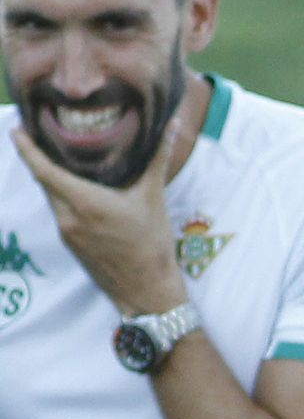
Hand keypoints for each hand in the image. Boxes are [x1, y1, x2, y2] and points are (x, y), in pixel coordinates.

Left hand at [11, 121, 186, 314]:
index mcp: (85, 202)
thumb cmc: (152, 246)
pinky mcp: (71, 245)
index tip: (16, 128)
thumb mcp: (154, 198)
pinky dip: (62, 198)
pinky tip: (75, 192)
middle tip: (39, 136)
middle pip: (44, 181)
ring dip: (52, 180)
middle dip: (38, 159)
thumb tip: (171, 125)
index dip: (26, 147)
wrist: (148, 293)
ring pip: (52, 198)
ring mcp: (68, 233)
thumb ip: (157, 159)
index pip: (43, 169)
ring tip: (58, 160)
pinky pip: (60, 213)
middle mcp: (69, 217)